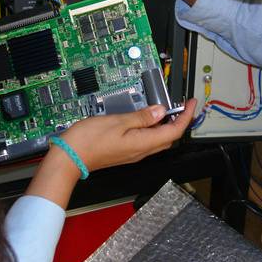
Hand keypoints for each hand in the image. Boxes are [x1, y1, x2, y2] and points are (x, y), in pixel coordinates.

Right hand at [61, 99, 196, 171]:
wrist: (70, 158)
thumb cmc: (88, 141)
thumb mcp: (117, 121)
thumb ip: (141, 117)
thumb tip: (160, 112)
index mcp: (143, 143)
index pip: (174, 131)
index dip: (187, 117)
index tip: (192, 104)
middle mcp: (141, 151)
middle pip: (169, 137)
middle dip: (180, 121)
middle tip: (183, 106)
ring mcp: (133, 153)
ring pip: (158, 140)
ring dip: (166, 125)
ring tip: (166, 109)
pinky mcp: (125, 152)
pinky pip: (146, 140)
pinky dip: (153, 128)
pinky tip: (146, 118)